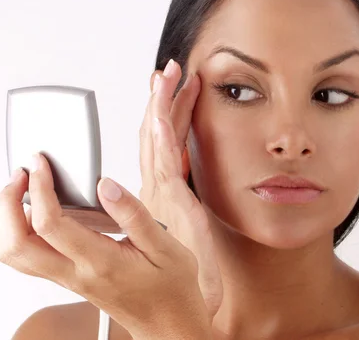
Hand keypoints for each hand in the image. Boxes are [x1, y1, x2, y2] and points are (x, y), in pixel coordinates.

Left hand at [0, 59, 221, 338]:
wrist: (168, 323)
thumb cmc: (171, 287)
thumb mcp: (166, 247)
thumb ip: (135, 215)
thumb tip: (105, 185)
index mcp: (100, 261)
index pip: (50, 225)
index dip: (39, 188)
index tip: (42, 165)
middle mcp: (76, 273)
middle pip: (15, 244)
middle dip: (8, 203)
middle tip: (24, 174)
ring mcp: (68, 279)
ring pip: (14, 255)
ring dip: (8, 218)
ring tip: (26, 189)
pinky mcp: (68, 279)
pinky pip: (27, 259)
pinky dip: (19, 231)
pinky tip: (39, 212)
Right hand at [139, 59, 222, 318]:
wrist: (191, 289)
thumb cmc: (195, 254)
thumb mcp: (196, 215)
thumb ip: (193, 191)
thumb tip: (201, 170)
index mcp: (167, 183)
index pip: (167, 137)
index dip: (169, 107)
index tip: (176, 82)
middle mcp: (160, 183)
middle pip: (158, 130)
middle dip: (162, 96)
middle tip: (167, 68)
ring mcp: (162, 190)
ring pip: (158, 139)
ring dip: (160, 105)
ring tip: (165, 76)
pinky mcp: (169, 201)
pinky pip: (163, 163)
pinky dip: (159, 138)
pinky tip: (160, 115)